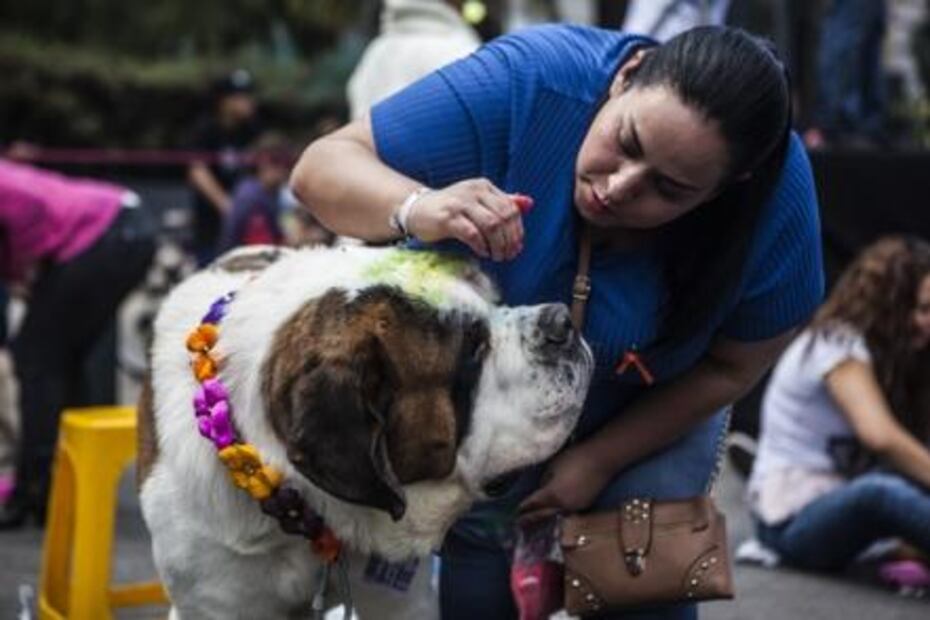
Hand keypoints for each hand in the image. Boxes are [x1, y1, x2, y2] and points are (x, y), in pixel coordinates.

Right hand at [406, 178, 529, 260]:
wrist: (417, 209)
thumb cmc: (451, 209)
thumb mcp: (478, 202)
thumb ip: (501, 202)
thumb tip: (529, 203)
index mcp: (484, 186)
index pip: (511, 208)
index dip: (518, 229)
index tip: (518, 246)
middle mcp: (473, 191)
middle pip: (503, 217)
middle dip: (510, 240)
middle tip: (509, 255)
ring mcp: (460, 203)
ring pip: (491, 225)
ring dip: (498, 245)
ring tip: (497, 256)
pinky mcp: (447, 218)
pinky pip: (472, 234)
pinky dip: (481, 246)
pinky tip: (483, 252)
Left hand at [517, 445, 612, 524]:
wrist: (602, 459)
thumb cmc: (575, 458)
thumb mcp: (553, 466)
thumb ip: (544, 481)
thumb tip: (540, 491)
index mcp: (552, 495)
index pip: (533, 505)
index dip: (523, 509)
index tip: (514, 513)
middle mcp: (563, 506)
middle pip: (543, 516)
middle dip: (530, 520)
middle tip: (519, 525)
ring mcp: (575, 508)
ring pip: (555, 517)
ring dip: (544, 520)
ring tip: (534, 524)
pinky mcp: (584, 506)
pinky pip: (566, 513)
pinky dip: (557, 515)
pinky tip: (553, 515)